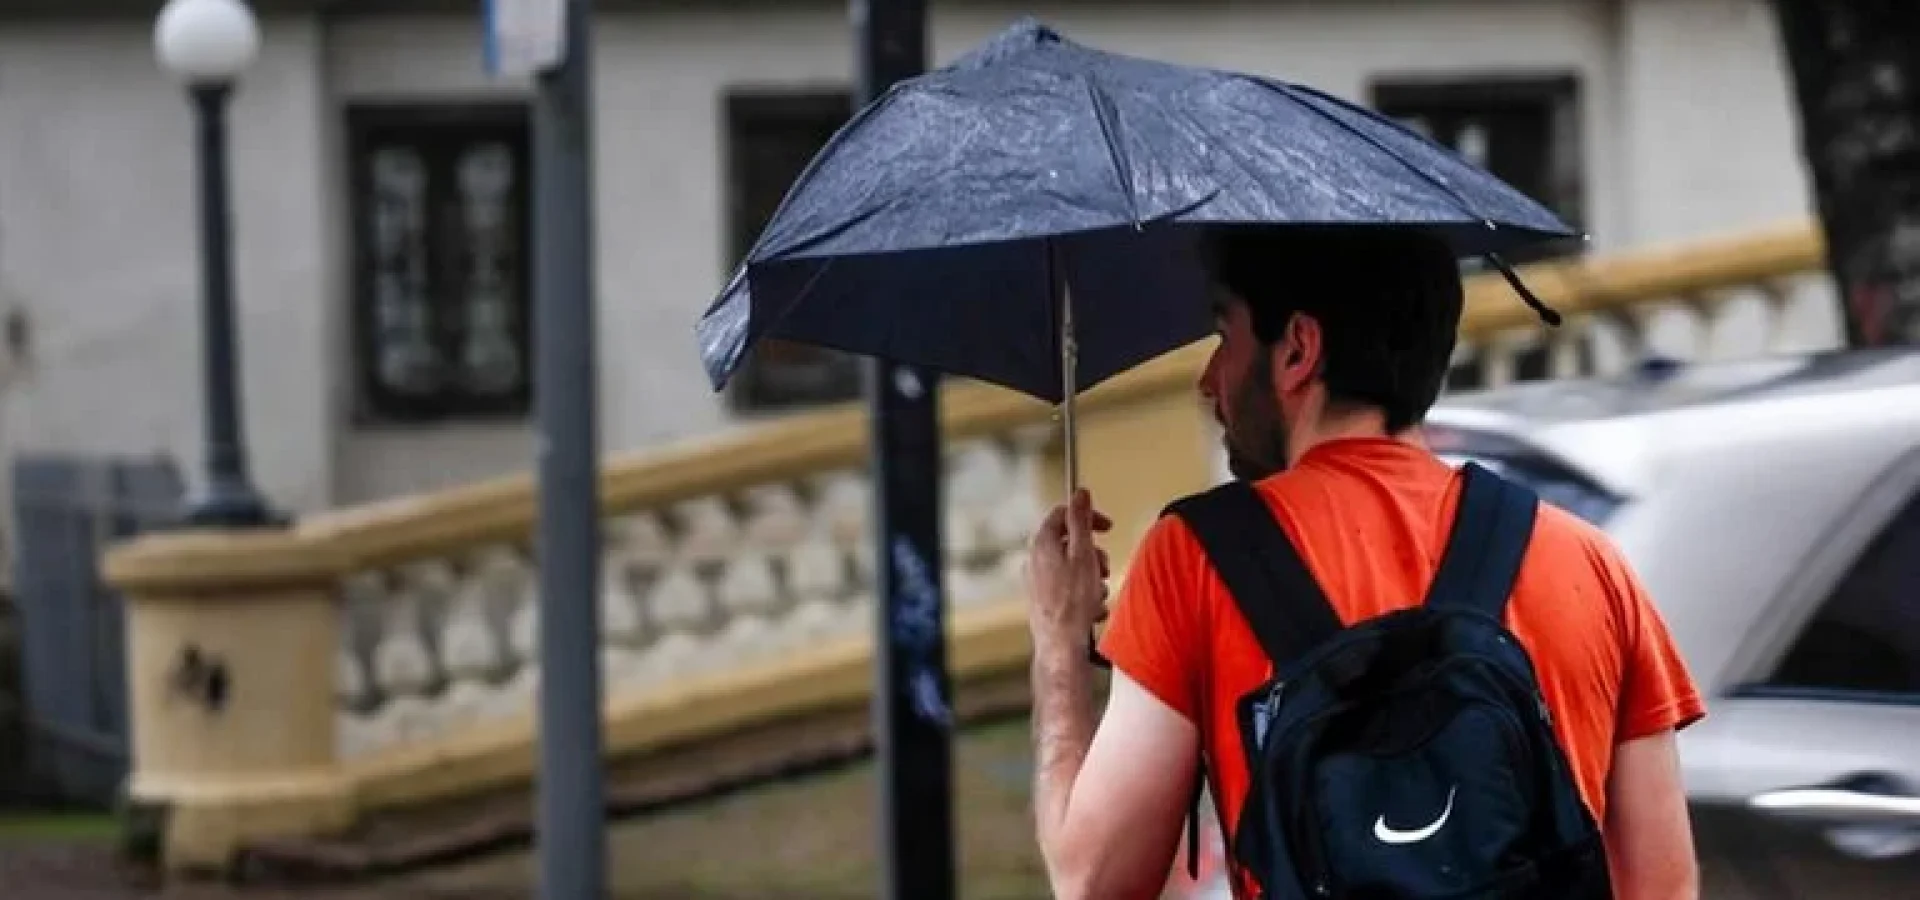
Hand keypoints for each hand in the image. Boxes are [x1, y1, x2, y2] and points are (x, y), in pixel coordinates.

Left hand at [1027, 488, 1112, 645]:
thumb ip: (1081, 520)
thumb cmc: (1073, 601)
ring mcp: (1036, 581)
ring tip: (1099, 594)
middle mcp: (1034, 560)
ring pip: (1071, 568)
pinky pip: (1068, 588)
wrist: (1061, 644)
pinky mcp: (1042, 600)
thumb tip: (1080, 493)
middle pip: (1069, 543)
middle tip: (1105, 567)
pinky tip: (1092, 609)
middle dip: (1093, 554)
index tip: (1106, 527)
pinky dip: (1083, 594)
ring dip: (1091, 577)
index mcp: (1042, 543)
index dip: (1088, 517)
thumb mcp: (1084, 553)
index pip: (1063, 514)